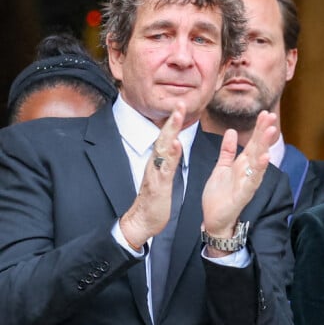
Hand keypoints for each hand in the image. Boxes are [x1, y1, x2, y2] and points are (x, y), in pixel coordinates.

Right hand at [119, 103, 184, 248]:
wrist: (141, 221)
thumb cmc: (154, 200)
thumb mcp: (164, 177)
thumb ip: (168, 161)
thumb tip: (173, 146)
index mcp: (158, 162)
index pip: (166, 137)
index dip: (173, 121)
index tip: (180, 105)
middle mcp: (155, 164)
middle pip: (164, 137)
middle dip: (172, 119)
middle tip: (180, 103)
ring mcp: (155, 173)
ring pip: (163, 148)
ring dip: (171, 130)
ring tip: (178, 115)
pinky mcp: (158, 185)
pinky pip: (165, 167)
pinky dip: (171, 155)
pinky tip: (176, 144)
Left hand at [202, 110, 277, 242]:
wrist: (213, 220)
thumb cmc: (218, 195)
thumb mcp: (221, 167)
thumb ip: (227, 151)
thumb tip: (231, 131)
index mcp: (241, 164)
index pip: (252, 142)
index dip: (258, 128)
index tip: (264, 113)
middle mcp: (247, 171)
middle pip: (257, 148)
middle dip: (263, 132)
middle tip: (271, 116)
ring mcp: (247, 182)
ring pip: (258, 162)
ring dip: (264, 146)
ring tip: (270, 131)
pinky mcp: (243, 194)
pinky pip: (252, 180)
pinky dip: (258, 169)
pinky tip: (264, 158)